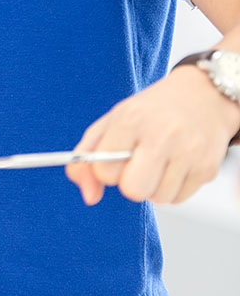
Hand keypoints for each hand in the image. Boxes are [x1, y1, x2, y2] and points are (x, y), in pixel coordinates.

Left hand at [66, 64, 239, 205]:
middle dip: (130, 183)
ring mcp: (188, 152)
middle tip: (138, 164)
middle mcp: (162, 135)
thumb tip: (89, 197)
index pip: (105, 171)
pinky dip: (173, 188)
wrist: (202, 96)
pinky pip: (178, 199)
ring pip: (157, 198)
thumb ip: (87, 156)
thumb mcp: (112, 122)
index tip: (116, 158)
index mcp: (131, 119)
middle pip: (133, 190)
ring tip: (160, 161)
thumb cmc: (150, 112)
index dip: (107, 171)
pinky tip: (177, 165)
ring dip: (153, 186)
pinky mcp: (207, 168)